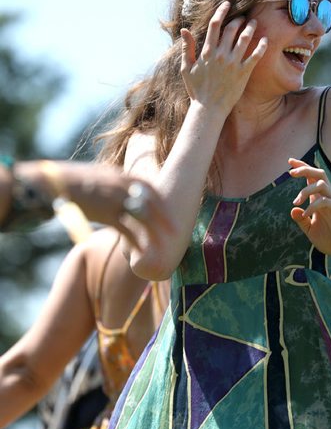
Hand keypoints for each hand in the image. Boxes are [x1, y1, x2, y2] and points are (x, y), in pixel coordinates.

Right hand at [47, 162, 168, 249]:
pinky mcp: (106, 215)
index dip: (162, 201)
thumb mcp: (101, 175)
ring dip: (156, 233)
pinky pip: (127, 231)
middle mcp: (122, 187)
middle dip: (166, 218)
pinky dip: (136, 243)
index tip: (172, 211)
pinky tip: (142, 253)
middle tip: (177, 231)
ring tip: (166, 245)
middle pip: (152, 204)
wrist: (55, 183)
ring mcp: (115, 201)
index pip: (150, 188)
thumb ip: (117, 183)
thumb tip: (129, 192)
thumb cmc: (77, 181)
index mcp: (122, 176)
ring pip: (144, 219)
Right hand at [180, 1, 267, 115]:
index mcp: (207, 51)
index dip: (222, 11)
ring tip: (254, 23)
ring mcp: (233, 63)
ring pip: (244, 38)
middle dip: (239, 19)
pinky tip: (265, 40)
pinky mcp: (243, 73)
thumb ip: (186, 48)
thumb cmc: (196, 90)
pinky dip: (261, 46)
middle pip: (232, 28)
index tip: (227, 4)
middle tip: (243, 17)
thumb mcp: (186, 68)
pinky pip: (255, 56)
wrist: (208, 109)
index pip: (215, 24)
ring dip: (251, 28)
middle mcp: (220, 55)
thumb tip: (184, 30)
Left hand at [288, 158, 330, 261]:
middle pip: (319, 174)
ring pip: (321, 185)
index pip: (311, 178)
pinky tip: (306, 215)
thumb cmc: (329, 240)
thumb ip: (301, 220)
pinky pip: (325, 201)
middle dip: (305, 169)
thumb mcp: (310, 230)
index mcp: (320, 199)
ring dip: (305, 190)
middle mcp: (328, 197)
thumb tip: (293, 209)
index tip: (290, 161)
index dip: (302, 167)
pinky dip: (313, 206)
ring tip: (296, 202)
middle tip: (291, 173)